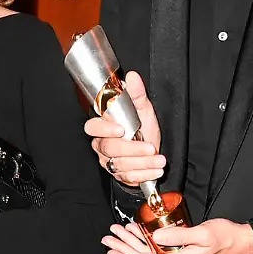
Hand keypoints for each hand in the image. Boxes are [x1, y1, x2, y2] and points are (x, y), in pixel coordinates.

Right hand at [83, 71, 165, 186]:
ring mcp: (109, 161)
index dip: (104, 129)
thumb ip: (136, 94)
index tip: (121, 129)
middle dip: (132, 149)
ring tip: (160, 160)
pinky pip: (127, 177)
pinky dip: (144, 174)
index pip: (92, 127)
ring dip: (142, 163)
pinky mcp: (118, 175)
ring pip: (120, 164)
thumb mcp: (143, 110)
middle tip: (150, 147)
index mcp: (104, 126)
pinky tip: (156, 170)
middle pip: (109, 148)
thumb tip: (132, 76)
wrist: (151, 151)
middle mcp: (102, 144)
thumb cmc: (142, 127)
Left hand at [102, 219, 252, 253]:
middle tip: (108, 237)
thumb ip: (178, 235)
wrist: (238, 242)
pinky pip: (155, 251)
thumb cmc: (223, 237)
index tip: (112, 250)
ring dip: (130, 244)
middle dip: (123, 249)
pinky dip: (143, 241)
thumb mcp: (201, 234)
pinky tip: (135, 231)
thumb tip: (156, 235)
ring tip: (115, 232)